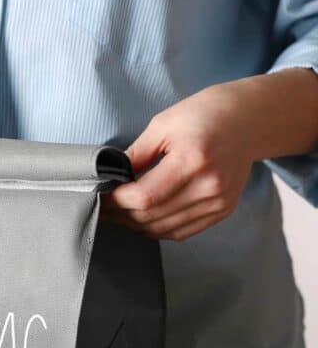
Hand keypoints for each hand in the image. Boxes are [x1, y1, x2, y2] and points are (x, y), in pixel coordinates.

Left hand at [104, 69, 317, 239]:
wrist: (248, 120)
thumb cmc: (203, 115)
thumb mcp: (163, 125)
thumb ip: (135, 155)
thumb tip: (109, 178)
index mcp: (193, 160)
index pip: (144, 197)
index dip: (116, 201)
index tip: (100, 196)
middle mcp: (209, 186)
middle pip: (151, 216)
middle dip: (120, 215)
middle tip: (102, 207)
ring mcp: (218, 201)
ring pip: (163, 229)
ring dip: (135, 225)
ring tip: (118, 213)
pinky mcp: (222, 210)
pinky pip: (181, 232)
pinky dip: (157, 229)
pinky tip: (142, 218)